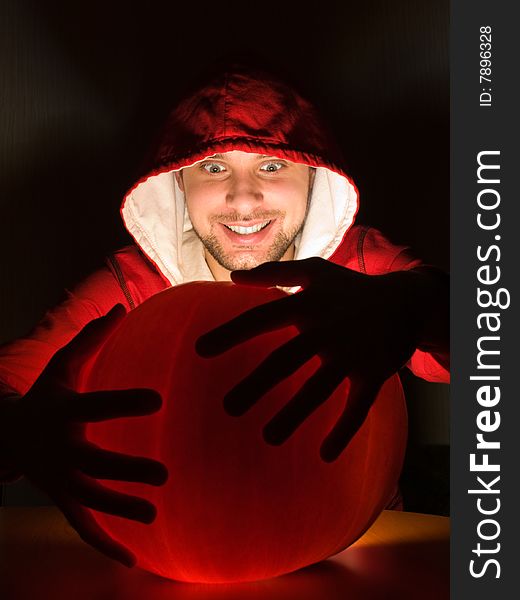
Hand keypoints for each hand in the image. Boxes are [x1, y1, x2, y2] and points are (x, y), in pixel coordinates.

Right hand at [0, 305, 167, 566]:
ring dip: (119, 509)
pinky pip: (81, 525)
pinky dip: (103, 543)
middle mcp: (59, 450)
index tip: (159, 399)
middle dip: (125, 470)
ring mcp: (58, 480)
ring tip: (154, 514)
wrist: (7, 435)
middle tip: (164, 473)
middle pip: (93, 464)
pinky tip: (132, 560)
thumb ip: (91, 338)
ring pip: (89, 500)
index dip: (125, 402)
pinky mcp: (61, 499)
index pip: (96, 406)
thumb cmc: (45, 397)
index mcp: (63, 412)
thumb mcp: (60, 366)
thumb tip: (121, 305)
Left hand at [196, 258, 425, 461]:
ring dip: (294, 415)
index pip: (262, 319)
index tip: (200, 350)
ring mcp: (351, 354)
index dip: (231, 333)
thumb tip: (233, 278)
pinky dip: (344, 431)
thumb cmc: (351, 287)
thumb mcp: (316, 270)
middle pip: (286, 361)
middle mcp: (327, 330)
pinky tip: (325, 455)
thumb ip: (274, 272)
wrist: (407, 300)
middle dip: (257, 385)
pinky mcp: (373, 374)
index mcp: (308, 305)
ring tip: (268, 437)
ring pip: (318, 390)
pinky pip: (358, 407)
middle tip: (228, 408)